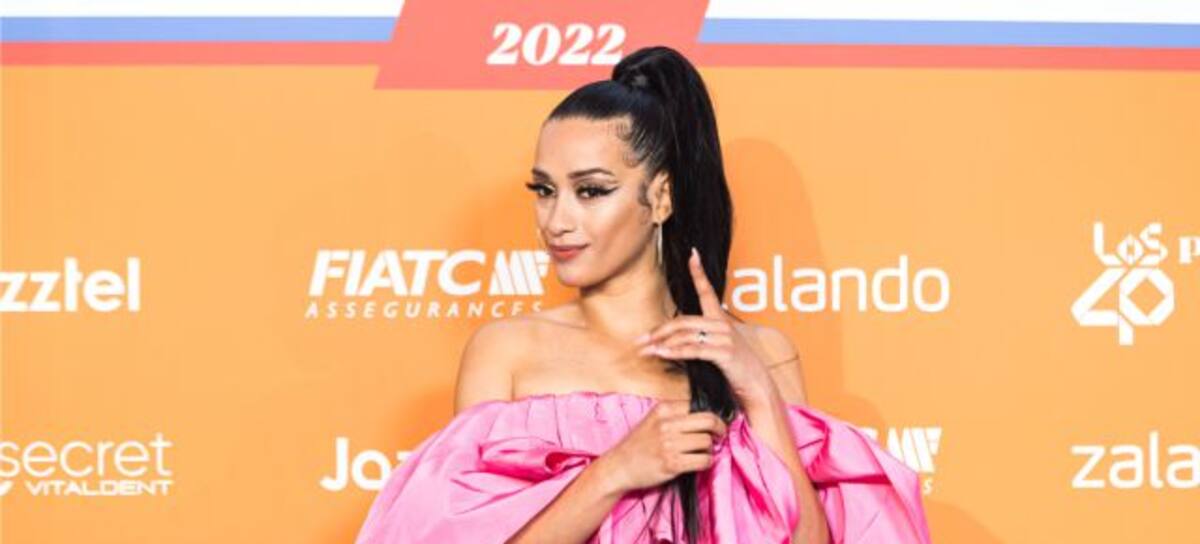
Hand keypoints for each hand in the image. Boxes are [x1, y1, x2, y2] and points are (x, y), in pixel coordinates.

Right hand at [600, 399, 727, 491]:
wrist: (619, 466)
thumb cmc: (638, 444)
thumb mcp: (654, 419)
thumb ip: (676, 415)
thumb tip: (707, 416)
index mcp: (663, 409)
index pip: (699, 406)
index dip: (712, 416)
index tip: (715, 424)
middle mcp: (666, 424)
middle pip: (709, 421)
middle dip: (720, 429)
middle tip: (720, 435)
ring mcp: (669, 444)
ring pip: (707, 442)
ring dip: (710, 448)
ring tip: (702, 451)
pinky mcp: (672, 463)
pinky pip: (704, 460)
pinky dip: (706, 462)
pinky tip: (699, 462)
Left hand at [635, 247, 774, 405]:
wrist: (756, 385)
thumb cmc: (735, 368)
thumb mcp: (718, 349)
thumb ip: (699, 340)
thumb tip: (670, 341)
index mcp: (721, 320)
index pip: (708, 292)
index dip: (699, 273)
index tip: (692, 255)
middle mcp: (723, 325)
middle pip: (684, 321)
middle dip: (660, 330)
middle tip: (640, 340)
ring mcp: (725, 338)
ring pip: (686, 336)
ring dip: (662, 344)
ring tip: (645, 350)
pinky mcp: (725, 353)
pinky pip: (694, 349)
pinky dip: (675, 351)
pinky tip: (662, 353)